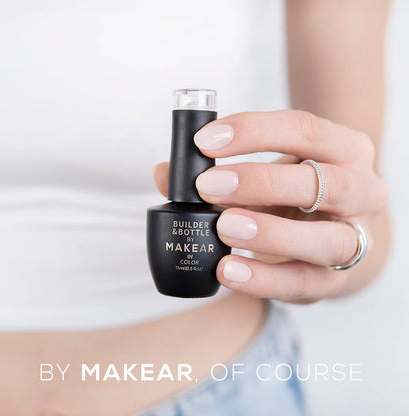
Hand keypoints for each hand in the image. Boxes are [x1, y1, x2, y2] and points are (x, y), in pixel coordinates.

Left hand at [153, 110, 388, 302]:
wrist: (334, 231)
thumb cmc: (294, 194)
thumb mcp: (267, 172)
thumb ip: (218, 170)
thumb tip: (166, 173)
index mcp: (345, 150)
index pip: (305, 129)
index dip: (254, 131)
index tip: (204, 141)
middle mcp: (363, 191)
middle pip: (321, 183)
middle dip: (260, 183)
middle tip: (209, 186)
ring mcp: (356, 239)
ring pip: (325, 239)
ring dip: (270, 232)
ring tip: (223, 228)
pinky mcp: (336, 279)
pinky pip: (304, 282)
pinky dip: (264, 278)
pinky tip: (228, 269)